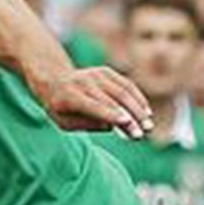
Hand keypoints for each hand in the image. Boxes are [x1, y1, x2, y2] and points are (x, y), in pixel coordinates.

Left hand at [32, 65, 151, 138]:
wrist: (54, 80)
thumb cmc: (60, 108)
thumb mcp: (65, 122)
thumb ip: (87, 124)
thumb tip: (113, 125)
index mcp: (69, 96)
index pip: (93, 106)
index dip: (110, 114)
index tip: (127, 123)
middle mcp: (83, 83)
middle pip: (112, 100)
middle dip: (130, 116)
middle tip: (144, 132)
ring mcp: (96, 75)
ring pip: (123, 91)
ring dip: (138, 109)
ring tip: (149, 125)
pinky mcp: (106, 72)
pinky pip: (126, 85)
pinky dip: (137, 98)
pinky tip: (146, 112)